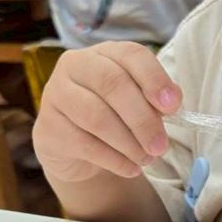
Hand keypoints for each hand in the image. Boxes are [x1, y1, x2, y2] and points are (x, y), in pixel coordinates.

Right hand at [33, 41, 182, 183]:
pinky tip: (131, 168)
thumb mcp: (137, 103)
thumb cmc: (114, 117)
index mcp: (105, 53)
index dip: (154, 78)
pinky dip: (114, 160)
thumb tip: (172, 102)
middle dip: (143, 119)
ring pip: (97, 117)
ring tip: (147, 159)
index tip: (173, 105)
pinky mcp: (48, 127)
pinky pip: (85, 144)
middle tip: (161, 145)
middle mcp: (76, 65)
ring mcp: (56, 94)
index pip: (131, 54)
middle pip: (113, 84)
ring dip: (129, 143)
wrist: (75, 149)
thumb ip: (154, 99)